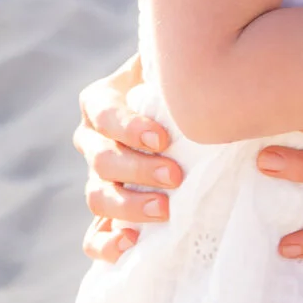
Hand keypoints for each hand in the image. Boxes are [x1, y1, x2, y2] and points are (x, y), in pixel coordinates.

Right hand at [75, 53, 182, 261]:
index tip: (163, 138)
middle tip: (175, 175)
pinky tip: (131, 244)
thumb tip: (210, 58)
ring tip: (164, 210)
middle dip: (138, 169)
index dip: (128, 127)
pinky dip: (107, 244)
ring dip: (128, 205)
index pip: (104, 114)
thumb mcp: (176, 68)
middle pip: (101, 159)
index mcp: (101, 103)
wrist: (185, 116)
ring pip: (97, 196)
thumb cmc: (183, 86)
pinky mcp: (107, 213)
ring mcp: (98, 179)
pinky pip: (94, 237)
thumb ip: (181, 62)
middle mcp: (92, 140)